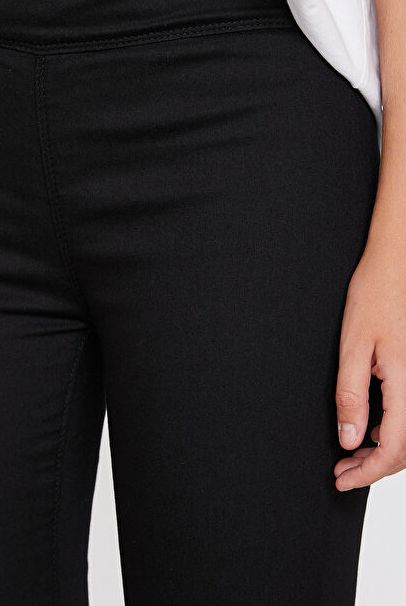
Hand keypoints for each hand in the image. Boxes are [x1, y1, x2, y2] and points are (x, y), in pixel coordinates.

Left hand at [334, 243, 405, 491]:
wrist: (399, 263)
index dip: (367, 472)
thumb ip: (351, 395)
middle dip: (373, 466)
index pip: (393, 448)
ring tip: (351, 453)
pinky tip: (371, 428)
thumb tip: (349, 439)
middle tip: (342, 471)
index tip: (342, 479)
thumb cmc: (375, 295)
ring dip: (384, 451)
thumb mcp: (353, 345)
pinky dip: (394, 431)